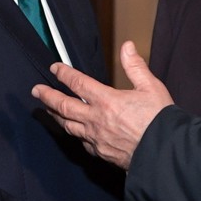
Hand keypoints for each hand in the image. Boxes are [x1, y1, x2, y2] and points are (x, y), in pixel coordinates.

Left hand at [32, 41, 173, 169]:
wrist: (164, 153)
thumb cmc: (160, 121)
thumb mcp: (150, 87)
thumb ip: (135, 66)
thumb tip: (127, 47)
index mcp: (107, 101)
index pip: (78, 83)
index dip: (64, 74)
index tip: (55, 68)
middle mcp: (96, 120)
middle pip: (64, 106)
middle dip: (48, 96)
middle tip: (36, 91)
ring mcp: (96, 138)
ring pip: (68, 126)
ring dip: (56, 116)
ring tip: (47, 110)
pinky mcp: (101, 153)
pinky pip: (82, 142)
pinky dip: (75, 134)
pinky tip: (75, 132)